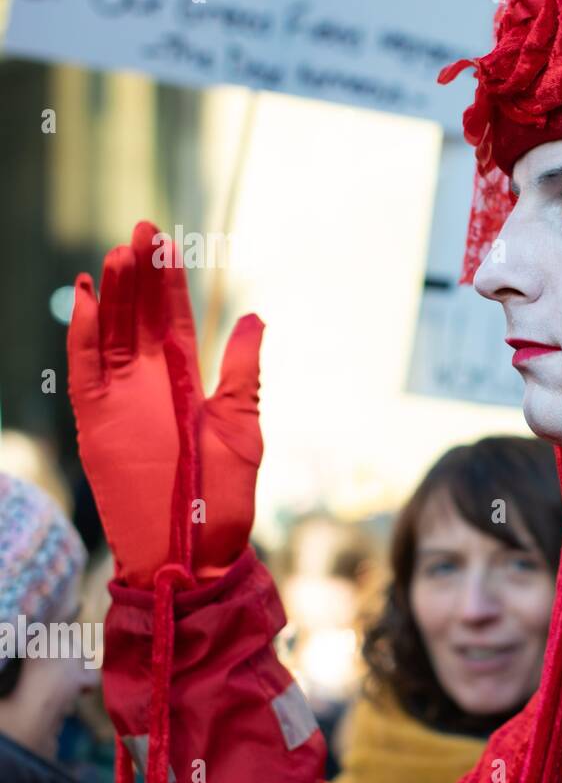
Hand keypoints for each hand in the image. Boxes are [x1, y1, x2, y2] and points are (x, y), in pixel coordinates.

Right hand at [67, 221, 264, 586]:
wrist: (193, 551)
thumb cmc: (222, 497)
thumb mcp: (242, 427)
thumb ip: (243, 372)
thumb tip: (255, 317)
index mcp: (189, 381)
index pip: (176, 319)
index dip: (170, 281)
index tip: (168, 242)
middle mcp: (151, 383)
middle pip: (141, 316)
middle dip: (140, 275)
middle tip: (141, 231)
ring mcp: (121, 399)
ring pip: (112, 333)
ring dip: (114, 296)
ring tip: (118, 256)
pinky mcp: (96, 420)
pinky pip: (85, 369)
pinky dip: (83, 335)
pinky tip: (87, 299)